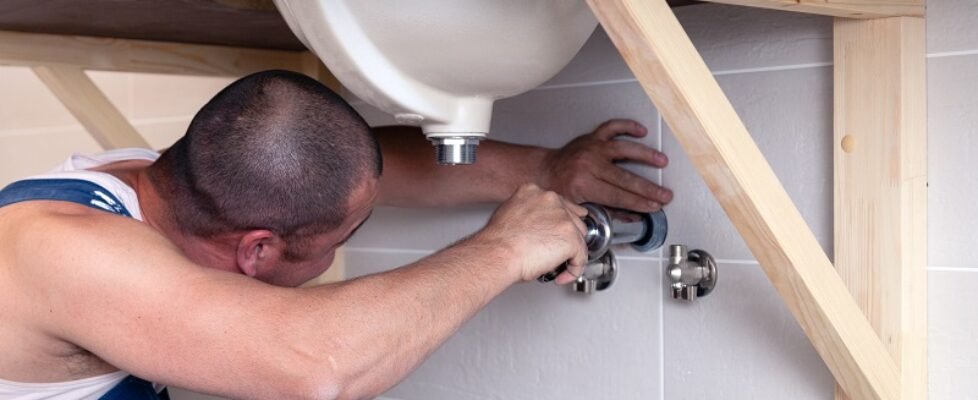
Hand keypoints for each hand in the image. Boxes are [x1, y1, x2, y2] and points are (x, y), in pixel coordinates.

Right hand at [478, 184, 588, 284]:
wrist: (496, 254)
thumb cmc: (496, 242)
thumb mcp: (508, 214)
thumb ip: (526, 214)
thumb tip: (534, 226)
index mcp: (533, 191)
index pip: (559, 204)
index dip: (559, 222)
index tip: (556, 233)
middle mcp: (550, 200)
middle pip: (573, 219)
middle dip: (567, 237)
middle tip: (555, 252)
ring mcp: (563, 218)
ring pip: (579, 238)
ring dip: (570, 253)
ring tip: (556, 265)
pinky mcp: (570, 238)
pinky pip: (580, 257)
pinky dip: (573, 270)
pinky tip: (561, 276)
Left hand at [538, 119, 672, 212]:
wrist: (542, 171)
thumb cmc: (559, 190)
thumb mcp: (579, 207)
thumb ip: (607, 212)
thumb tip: (633, 217)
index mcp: (583, 184)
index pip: (618, 196)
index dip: (639, 203)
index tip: (654, 207)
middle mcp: (589, 164)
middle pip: (625, 177)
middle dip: (648, 188)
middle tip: (665, 194)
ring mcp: (591, 148)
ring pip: (624, 149)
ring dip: (645, 155)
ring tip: (662, 161)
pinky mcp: (592, 137)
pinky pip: (612, 128)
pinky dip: (627, 126)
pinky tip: (641, 131)